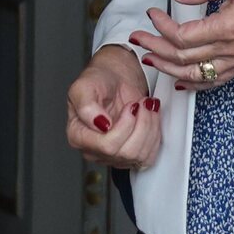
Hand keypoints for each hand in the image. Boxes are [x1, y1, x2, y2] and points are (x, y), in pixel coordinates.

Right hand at [66, 44, 160, 169]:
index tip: (131, 107)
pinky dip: (155, 136)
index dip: (125, 126)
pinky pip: (148, 156)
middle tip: (142, 104)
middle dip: (141, 124)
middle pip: (126, 152)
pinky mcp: (131, 154)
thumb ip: (86, 106)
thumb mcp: (85, 85)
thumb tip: (100, 125)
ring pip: (140, 156)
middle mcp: (95, 150)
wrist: (117, 77)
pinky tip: (151, 118)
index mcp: (78, 136)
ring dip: (150, 127)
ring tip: (147, 107)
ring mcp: (113, 155)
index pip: (107, 146)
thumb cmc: (99, 80)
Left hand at [129, 0, 233, 90]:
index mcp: (228, 27)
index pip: (183, 36)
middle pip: (184, 59)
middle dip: (156, 48)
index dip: (162, 27)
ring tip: (151, 59)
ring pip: (196, 75)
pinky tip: (181, 79)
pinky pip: (215, 80)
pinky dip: (194, 82)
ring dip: (169, 68)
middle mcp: (232, 49)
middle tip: (139, 39)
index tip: (152, 14)